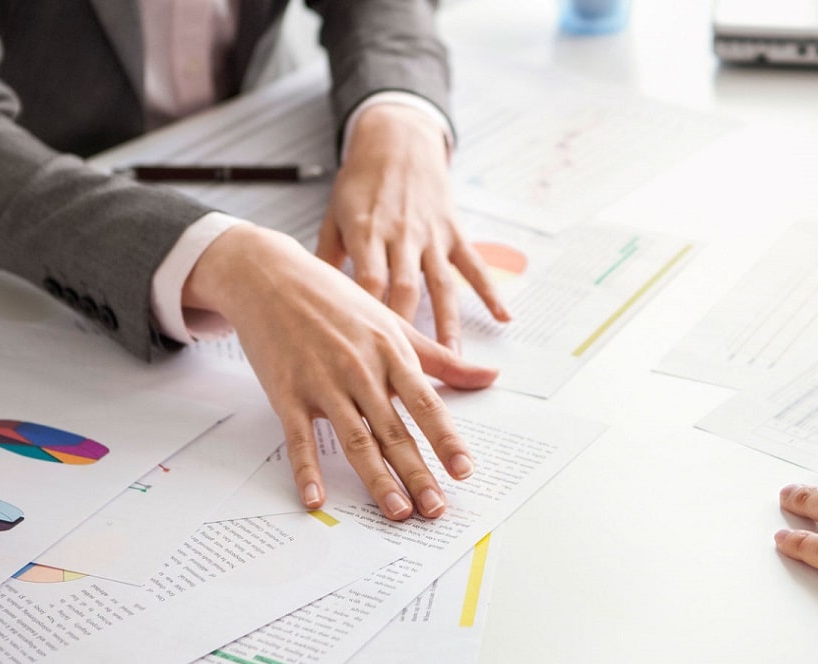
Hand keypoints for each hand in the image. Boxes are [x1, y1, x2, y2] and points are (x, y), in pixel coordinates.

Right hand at [185, 225, 498, 520]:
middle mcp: (360, 370)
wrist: (271, 277)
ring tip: (396, 511)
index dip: (446, 439)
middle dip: (417, 473)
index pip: (427, 404)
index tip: (464, 470)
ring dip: (376, 479)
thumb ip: (442, 358)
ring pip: (355, 439)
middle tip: (435, 509)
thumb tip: (491, 376)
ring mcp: (322, 382)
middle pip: (394, 431)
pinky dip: (306, 470)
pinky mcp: (286, 393)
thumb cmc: (337, 301)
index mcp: (391, 353)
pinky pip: (299, 438)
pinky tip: (315, 500)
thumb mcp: (393, 324)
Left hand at [317, 103, 509, 351]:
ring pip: (441, 285)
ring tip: (455, 359)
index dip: (368, 318)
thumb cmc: (361, 181)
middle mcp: (401, 235)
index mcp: (366, 232)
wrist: (397, 140)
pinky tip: (504, 317)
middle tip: (408, 370)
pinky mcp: (454, 231)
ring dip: (449, 323)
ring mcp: (431, 234)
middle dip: (407, 330)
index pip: (367, 283)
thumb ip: (326, 257)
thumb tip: (313, 300)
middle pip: (404, 289)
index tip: (366, 352)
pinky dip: (490, 291)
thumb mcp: (334, 214)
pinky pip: (474, 266)